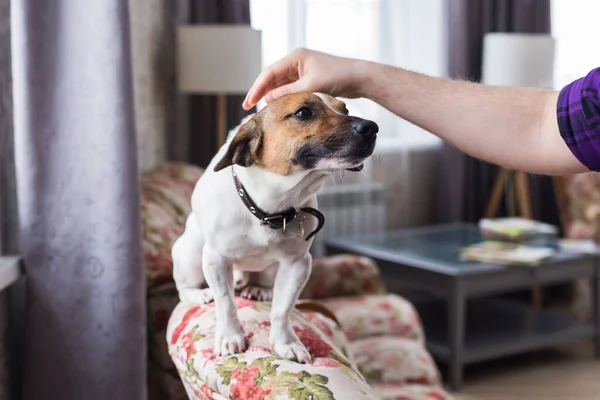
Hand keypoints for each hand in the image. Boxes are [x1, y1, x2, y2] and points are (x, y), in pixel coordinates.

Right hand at [242, 48, 367, 109]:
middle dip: (260, 93)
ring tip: (259, 110)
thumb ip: (288, 93)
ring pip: (280, 85)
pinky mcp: (308, 80)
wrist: (359, 78)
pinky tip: (275, 107)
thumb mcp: (310, 86)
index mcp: (296, 57)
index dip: (257, 88)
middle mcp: (297, 62)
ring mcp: (302, 71)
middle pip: (272, 78)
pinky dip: (281, 97)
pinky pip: (289, 89)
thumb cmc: (337, 77)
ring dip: (270, 96)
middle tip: (248, 108)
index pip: (269, 73)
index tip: (248, 102)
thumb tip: (268, 100)